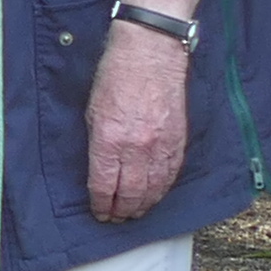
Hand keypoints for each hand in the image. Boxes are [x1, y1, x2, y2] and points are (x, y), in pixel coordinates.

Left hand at [85, 21, 194, 223]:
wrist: (150, 52)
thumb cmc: (116, 75)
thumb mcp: (92, 110)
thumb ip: (97, 143)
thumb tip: (99, 168)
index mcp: (110, 141)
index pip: (105, 187)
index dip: (101, 205)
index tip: (99, 213)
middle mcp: (137, 148)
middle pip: (131, 194)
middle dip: (122, 211)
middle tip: (117, 218)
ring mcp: (160, 145)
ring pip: (154, 188)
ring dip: (144, 205)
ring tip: (135, 212)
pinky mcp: (178, 139)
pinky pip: (171, 173)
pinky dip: (163, 188)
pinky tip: (156, 195)